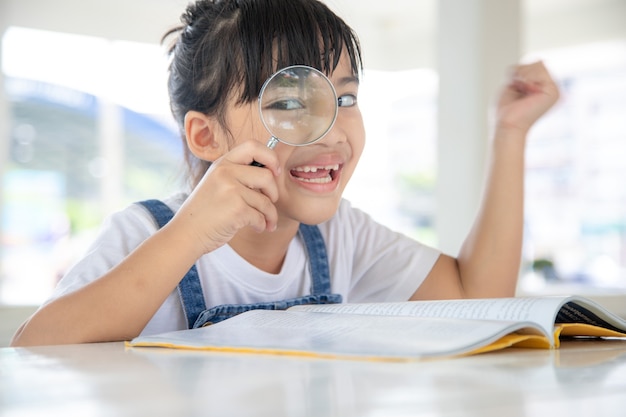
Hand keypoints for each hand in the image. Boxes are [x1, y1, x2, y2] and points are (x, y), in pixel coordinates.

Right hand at [171, 140, 281, 254]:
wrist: (186, 234)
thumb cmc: (205, 212)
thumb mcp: (217, 183)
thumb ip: (238, 174)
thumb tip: (272, 172)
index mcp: (222, 163)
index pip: (253, 146)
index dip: (271, 157)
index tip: (275, 171)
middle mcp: (225, 173)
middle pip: (267, 176)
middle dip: (274, 192)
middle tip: (270, 203)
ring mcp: (230, 190)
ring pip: (266, 201)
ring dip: (270, 215)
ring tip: (266, 222)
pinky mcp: (236, 209)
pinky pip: (261, 216)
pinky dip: (262, 225)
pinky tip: (257, 228)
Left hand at [496, 61, 559, 134]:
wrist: (507, 125)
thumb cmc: (506, 111)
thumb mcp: (512, 84)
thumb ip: (525, 72)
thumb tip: (541, 60)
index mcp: (541, 88)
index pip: (532, 65)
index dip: (519, 72)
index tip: (514, 88)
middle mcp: (550, 89)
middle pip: (537, 63)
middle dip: (521, 73)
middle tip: (518, 90)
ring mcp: (553, 90)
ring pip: (538, 64)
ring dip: (523, 76)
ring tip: (521, 92)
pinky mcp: (553, 92)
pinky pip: (540, 70)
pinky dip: (527, 78)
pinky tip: (525, 91)